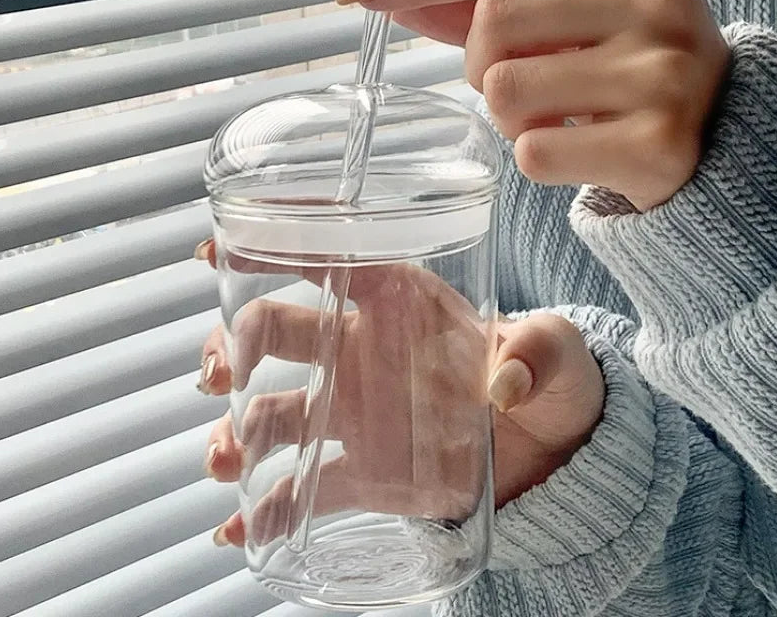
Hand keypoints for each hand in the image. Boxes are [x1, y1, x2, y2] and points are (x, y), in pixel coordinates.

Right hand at [194, 240, 603, 546]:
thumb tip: (505, 382)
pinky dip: (267, 508)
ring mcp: (355, 411)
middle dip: (233, 345)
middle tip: (218, 371)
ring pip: (275, 411)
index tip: (219, 249)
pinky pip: (303, 488)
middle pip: (277, 332)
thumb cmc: (551, 380)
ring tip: (225, 457)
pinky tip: (243, 528)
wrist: (552, 450)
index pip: (332, 260)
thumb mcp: (558, 354)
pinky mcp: (362, 470)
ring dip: (238, 429)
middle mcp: (363, 349)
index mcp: (402, 303)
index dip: (276, 248)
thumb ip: (539, 353)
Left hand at [334, 0, 730, 210]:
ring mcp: (662, 72)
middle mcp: (659, 1)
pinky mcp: (657, 142)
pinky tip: (579, 149)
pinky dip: (535, 158)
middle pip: (492, 25)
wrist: (721, 137)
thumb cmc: (631, 67)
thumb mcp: (580, 15)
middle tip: (521, 82)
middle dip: (479, 64)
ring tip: (556, 115)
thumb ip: (496, 2)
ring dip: (507, 115)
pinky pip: (533, 152)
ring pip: (504, 92)